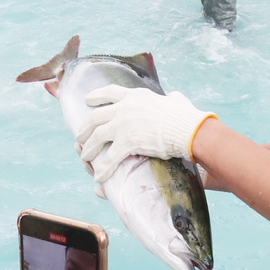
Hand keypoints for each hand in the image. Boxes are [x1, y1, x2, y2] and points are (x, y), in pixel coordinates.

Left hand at [77, 85, 216, 183]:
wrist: (189, 130)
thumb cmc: (187, 117)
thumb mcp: (176, 101)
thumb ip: (171, 99)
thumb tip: (174, 98)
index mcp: (136, 96)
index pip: (110, 92)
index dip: (96, 96)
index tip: (87, 100)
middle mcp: (125, 108)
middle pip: (96, 117)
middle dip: (85, 128)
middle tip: (80, 137)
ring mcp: (124, 124)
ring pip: (97, 137)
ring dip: (88, 149)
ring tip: (84, 157)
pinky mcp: (127, 142)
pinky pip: (109, 158)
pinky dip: (102, 169)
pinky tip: (98, 177)